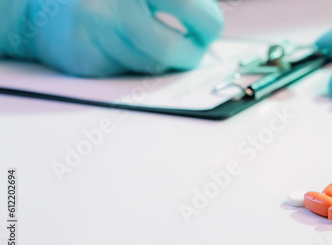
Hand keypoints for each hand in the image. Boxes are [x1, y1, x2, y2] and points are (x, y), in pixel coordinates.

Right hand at [1, 0, 223, 76]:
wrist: (44, 7)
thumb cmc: (106, 0)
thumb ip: (175, 2)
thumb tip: (209, 25)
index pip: (189, 7)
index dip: (207, 23)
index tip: (208, 28)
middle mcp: (116, 3)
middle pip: (172, 50)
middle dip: (190, 55)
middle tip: (193, 48)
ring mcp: (97, 31)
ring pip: (151, 67)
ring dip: (163, 61)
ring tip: (158, 44)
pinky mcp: (84, 57)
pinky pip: (127, 72)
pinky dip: (135, 64)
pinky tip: (125, 47)